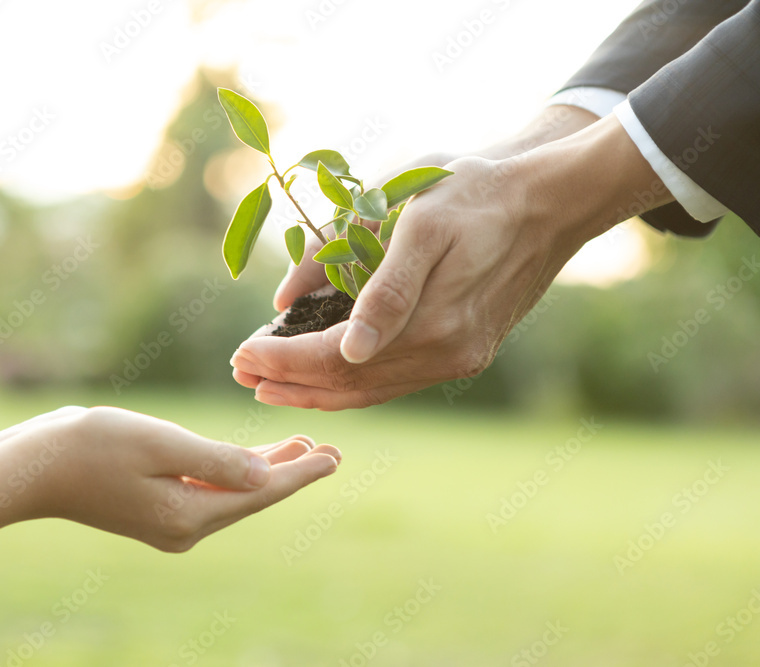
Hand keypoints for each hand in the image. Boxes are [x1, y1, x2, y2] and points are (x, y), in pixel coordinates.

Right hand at [23, 406, 340, 551]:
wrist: (34, 468)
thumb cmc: (92, 447)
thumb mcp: (160, 445)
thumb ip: (216, 461)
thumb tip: (266, 476)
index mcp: (188, 516)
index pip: (260, 493)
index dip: (299, 473)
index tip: (334, 458)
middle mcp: (183, 529)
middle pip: (251, 497)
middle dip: (290, 472)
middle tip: (330, 452)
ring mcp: (169, 523)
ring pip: (232, 494)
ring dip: (265, 469)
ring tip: (302, 447)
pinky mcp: (156, 510)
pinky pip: (209, 491)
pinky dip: (233, 472)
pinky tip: (252, 456)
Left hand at [231, 114, 670, 408]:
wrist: (551, 200)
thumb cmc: (476, 194)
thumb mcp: (418, 218)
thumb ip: (370, 279)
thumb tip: (297, 312)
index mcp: (430, 322)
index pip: (334, 359)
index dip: (282, 361)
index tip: (240, 355)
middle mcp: (447, 353)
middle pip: (349, 384)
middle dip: (289, 381)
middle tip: (241, 372)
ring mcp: (460, 357)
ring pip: (372, 390)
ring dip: (317, 390)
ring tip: (271, 384)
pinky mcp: (468, 352)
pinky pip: (397, 380)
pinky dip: (353, 382)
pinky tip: (326, 375)